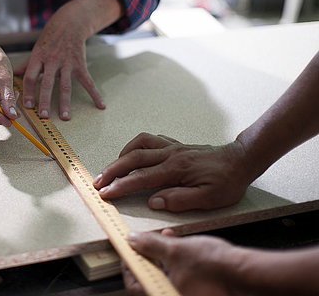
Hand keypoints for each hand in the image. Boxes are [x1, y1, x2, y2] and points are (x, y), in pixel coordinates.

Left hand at [14, 3, 104, 120]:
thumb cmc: (49, 40)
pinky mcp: (80, 65)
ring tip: (65, 117)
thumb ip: (26, 65)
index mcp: (38, 58)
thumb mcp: (36, 50)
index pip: (30, 77)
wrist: (69, 24)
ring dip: (65, 102)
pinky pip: (88, 82)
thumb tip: (12, 75)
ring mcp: (67, 63)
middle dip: (45, 100)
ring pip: (65, 85)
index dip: (28, 92)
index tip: (28, 106)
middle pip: (47, 83)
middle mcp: (52, 61)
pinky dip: (95, 94)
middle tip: (44, 116)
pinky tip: (100, 105)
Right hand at [93, 133, 253, 211]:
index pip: (140, 178)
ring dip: (122, 156)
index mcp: (176, 169)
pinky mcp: (175, 145)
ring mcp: (172, 147)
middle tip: (97, 181)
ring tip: (112, 168)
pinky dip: (137, 146)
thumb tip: (154, 201)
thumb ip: (179, 200)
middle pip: (133, 158)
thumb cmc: (227, 181)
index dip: (120, 186)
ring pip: (139, 145)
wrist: (242, 159)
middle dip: (112, 170)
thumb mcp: (209, 199)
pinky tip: (134, 154)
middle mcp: (170, 154)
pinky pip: (150, 139)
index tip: (105, 193)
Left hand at [124, 230, 246, 295]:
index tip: (129, 250)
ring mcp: (186, 295)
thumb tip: (133, 240)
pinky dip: (177, 264)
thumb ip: (150, 245)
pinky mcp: (200, 291)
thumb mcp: (176, 249)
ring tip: (169, 238)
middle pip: (150, 281)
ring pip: (166, 277)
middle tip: (148, 242)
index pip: (133, 285)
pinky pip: (181, 279)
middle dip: (148, 257)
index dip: (129, 264)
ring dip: (163, 258)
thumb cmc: (216, 268)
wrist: (248, 274)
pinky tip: (183, 248)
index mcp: (161, 294)